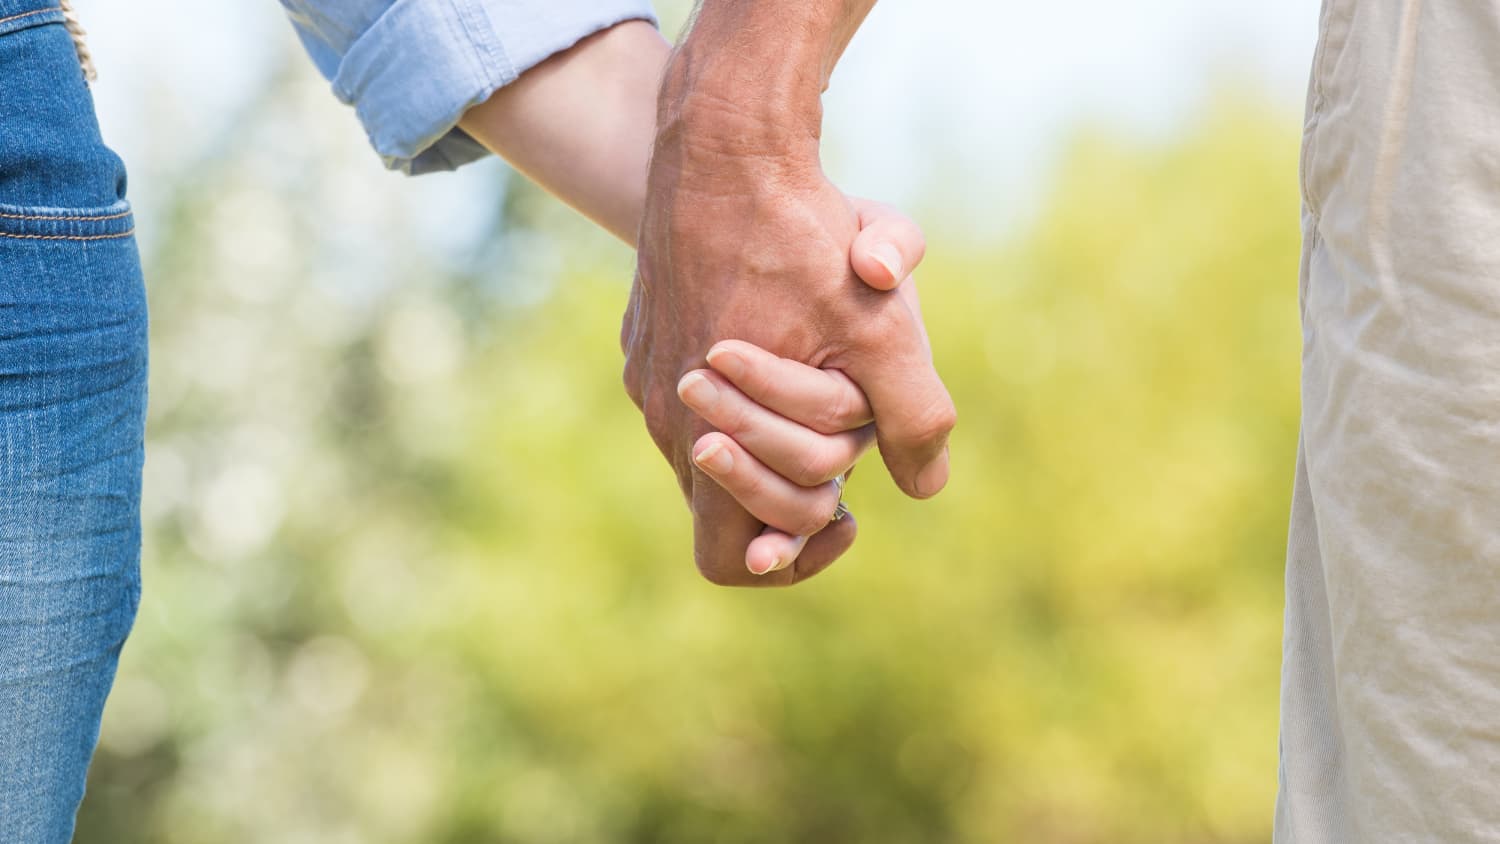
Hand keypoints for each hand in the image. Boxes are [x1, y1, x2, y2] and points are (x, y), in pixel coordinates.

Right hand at [675, 204, 926, 575]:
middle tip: (844, 454)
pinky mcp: (642, 337)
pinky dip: (739, 395)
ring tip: (818, 386)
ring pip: (708, 450)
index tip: (846, 510)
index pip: (731, 561)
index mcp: (704, 440)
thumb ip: (912, 418)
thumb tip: (928, 489)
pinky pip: (688, 397)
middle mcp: (662, 419)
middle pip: (726, 510)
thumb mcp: (881, 329)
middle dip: (792, 492)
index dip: (792, 557)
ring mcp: (644, 375)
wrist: (721, 147)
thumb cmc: (802, 240)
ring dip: (768, 439)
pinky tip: (777, 339)